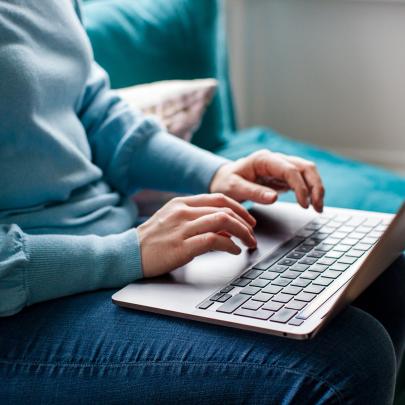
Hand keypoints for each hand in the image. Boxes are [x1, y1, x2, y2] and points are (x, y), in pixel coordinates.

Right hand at [138, 194, 256, 277]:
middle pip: (224, 209)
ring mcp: (182, 228)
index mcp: (182, 203)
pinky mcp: (181, 246)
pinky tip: (234, 250)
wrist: (128, 253)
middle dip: (245, 221)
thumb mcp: (173, 222)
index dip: (239, 208)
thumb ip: (197, 221)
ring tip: (249, 242)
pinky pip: (213, 240)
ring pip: (223, 221)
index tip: (248, 219)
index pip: (218, 198)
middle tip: (253, 233)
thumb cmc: (151, 240)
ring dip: (242, 232)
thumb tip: (224, 228)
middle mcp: (183, 212)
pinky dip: (229, 245)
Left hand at [210, 149, 324, 212]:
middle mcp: (276, 160)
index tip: (304, 204)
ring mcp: (281, 167)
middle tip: (318, 207)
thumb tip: (274, 198)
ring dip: (316, 188)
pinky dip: (310, 191)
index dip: (300, 186)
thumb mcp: (234, 188)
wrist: (223, 179)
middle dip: (316, 186)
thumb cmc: (226, 182)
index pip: (290, 169)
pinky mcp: (283, 177)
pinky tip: (312, 204)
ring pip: (307, 172)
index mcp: (264, 160)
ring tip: (318, 208)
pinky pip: (302, 181)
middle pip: (305, 167)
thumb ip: (253, 192)